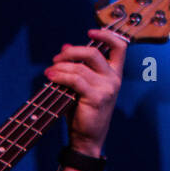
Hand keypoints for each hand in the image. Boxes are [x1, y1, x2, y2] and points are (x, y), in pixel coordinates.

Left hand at [43, 27, 126, 156]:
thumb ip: (77, 67)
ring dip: (60, 67)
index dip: (106, 35)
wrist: (87, 139)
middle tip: (57, 58)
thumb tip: (65, 47)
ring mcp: (107, 88)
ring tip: (49, 72)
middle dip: (72, 52)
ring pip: (80, 67)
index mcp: (114, 74)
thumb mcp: (82, 86)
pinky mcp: (97, 97)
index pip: (120, 47)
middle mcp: (114, 79)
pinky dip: (60, 76)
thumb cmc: (84, 112)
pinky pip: (75, 80)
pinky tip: (51, 77)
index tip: (90, 32)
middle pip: (93, 53)